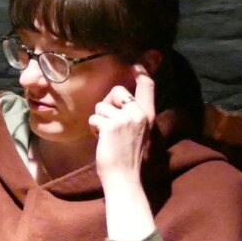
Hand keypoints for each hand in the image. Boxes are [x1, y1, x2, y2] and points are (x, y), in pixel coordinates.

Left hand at [90, 65, 158, 240]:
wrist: (123, 177)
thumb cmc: (125, 155)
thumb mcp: (136, 131)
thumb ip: (132, 113)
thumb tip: (121, 98)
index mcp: (148, 115)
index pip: (147, 86)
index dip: (142, 72)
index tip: (138, 63)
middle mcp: (140, 113)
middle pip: (117, 90)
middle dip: (107, 104)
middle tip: (109, 123)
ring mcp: (126, 119)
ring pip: (101, 105)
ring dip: (99, 119)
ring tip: (106, 135)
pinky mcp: (112, 125)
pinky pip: (94, 116)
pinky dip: (93, 127)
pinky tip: (100, 139)